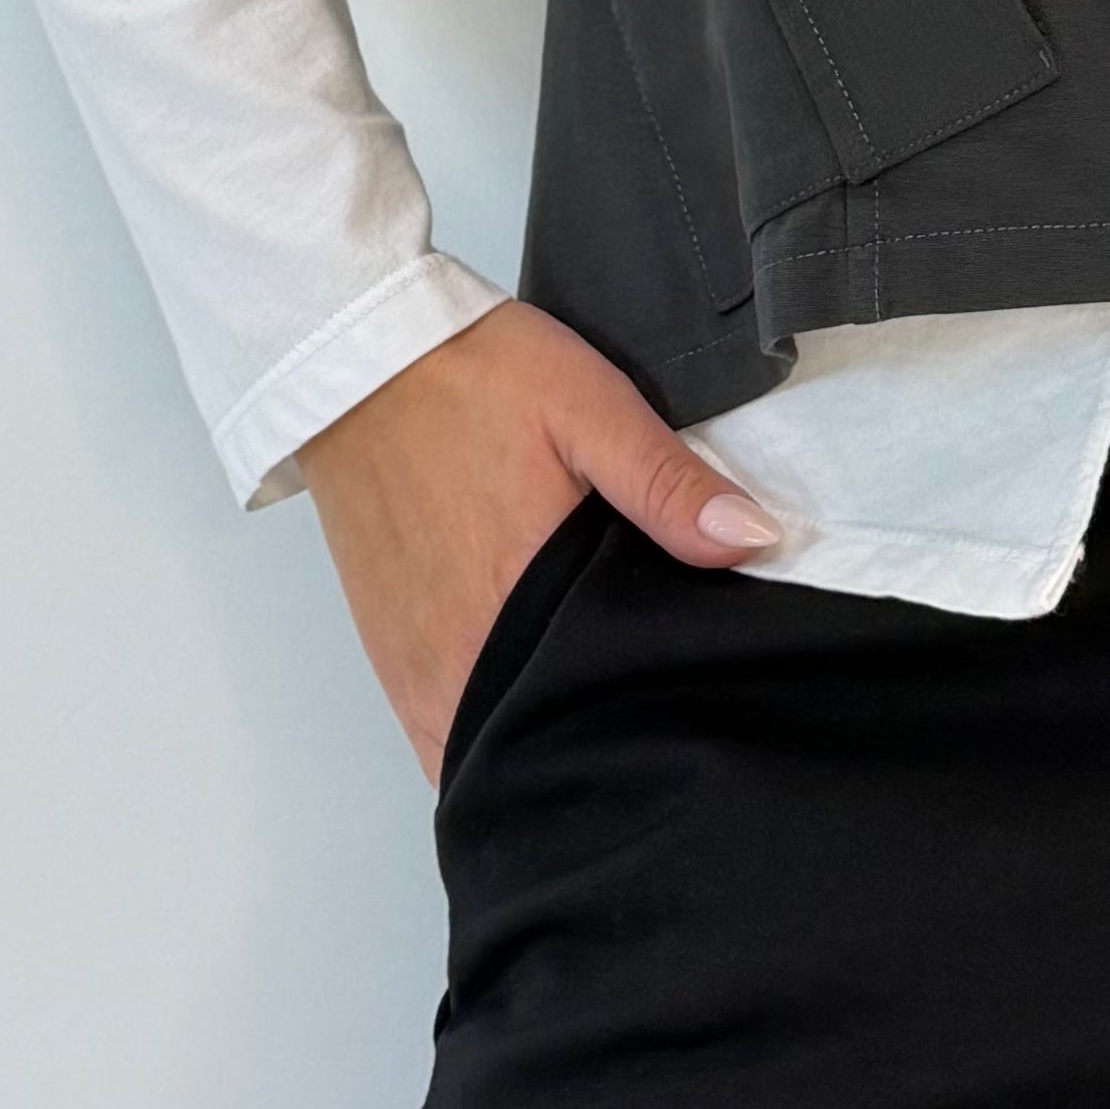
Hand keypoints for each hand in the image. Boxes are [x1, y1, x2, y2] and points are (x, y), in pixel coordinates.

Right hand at [292, 296, 787, 786]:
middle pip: (544, 743)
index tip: (687, 710)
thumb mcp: (590, 406)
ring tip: (595, 707)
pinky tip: (526, 703)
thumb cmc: (471, 377)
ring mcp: (418, 666)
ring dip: (538, 740)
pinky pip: (439, 734)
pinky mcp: (389, 657)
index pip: (601, 711)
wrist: (355, 359)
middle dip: (598, 741)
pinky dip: (482, 733)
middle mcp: (462, 657)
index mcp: (520, 604)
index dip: (648, 723)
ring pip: (490, 749)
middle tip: (652, 710)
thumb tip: (754, 540)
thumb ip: (668, 483)